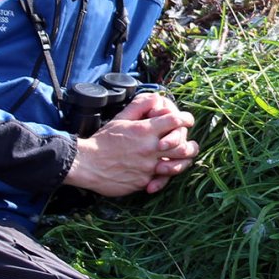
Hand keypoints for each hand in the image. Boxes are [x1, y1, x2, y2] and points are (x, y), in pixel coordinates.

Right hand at [64, 92, 199, 195]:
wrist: (87, 164)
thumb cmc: (102, 141)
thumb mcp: (120, 119)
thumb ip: (139, 107)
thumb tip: (156, 97)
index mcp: (145, 130)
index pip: (175, 120)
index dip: (185, 119)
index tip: (187, 121)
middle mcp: (149, 148)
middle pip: (183, 147)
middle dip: (191, 145)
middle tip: (190, 144)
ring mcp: (148, 167)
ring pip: (177, 166)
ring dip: (182, 162)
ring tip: (182, 159)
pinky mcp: (143, 181)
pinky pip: (160, 179)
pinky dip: (163, 176)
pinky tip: (162, 172)